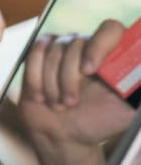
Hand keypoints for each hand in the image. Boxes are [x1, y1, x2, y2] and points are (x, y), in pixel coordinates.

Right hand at [18, 21, 134, 145]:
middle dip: (68, 78)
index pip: (110, 29)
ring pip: (52, 50)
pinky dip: (35, 78)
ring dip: (51, 83)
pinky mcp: (39, 54)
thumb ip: (138, 90)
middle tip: (70, 103)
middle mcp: (89, 46)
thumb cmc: (98, 123)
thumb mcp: (128, 111)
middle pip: (75, 43)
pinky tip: (39, 96)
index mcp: (114, 55)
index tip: (88, 70)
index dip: (98, 45)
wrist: (64, 135)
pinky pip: (34, 53)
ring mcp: (62, 49)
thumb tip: (140, 74)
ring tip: (57, 104)